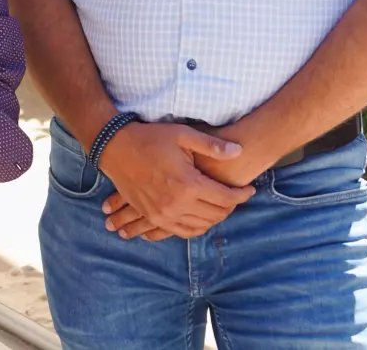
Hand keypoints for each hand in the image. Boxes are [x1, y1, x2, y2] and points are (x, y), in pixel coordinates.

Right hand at [95, 123, 255, 240]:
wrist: (115, 148)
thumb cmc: (150, 138)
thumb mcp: (182, 134)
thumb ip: (211, 146)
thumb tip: (238, 151)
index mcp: (188, 184)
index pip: (226, 198)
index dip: (242, 195)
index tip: (250, 189)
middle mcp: (177, 204)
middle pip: (216, 215)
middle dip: (231, 207)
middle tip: (237, 196)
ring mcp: (163, 214)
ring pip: (200, 226)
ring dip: (215, 219)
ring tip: (222, 206)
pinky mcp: (153, 217)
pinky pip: (180, 232)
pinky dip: (196, 228)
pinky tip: (202, 219)